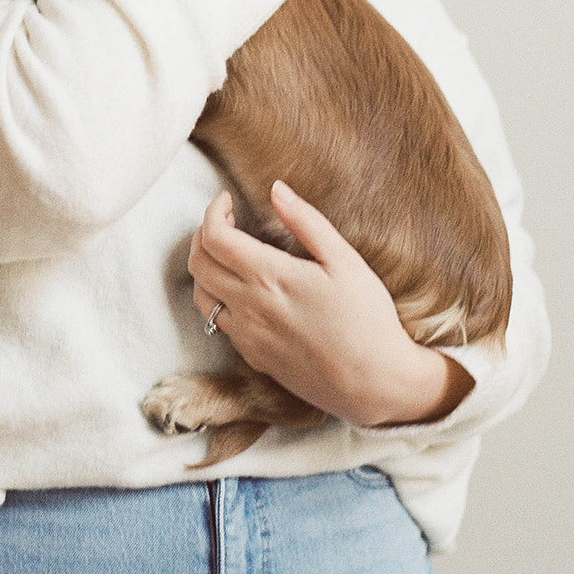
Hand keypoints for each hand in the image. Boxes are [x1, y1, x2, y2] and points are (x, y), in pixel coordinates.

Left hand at [188, 183, 474, 427]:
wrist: (376, 384)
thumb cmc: (367, 319)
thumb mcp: (345, 260)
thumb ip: (306, 221)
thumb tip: (277, 189)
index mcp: (270, 277)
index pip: (214, 238)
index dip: (212, 212)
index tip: (227, 200)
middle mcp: (249, 308)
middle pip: (198, 265)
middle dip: (202, 234)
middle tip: (224, 221)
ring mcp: (248, 337)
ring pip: (200, 297)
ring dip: (203, 268)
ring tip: (226, 253)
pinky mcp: (254, 358)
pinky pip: (219, 324)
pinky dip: (217, 298)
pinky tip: (241, 290)